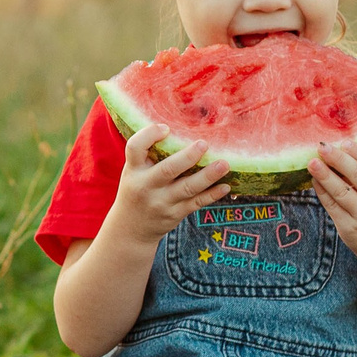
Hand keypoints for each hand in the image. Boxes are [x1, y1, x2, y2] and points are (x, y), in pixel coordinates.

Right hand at [114, 126, 231, 242]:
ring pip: (187, 188)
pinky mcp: (175, 214)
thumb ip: (150, 156)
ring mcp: (161, 202)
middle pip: (168, 169)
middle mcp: (146, 186)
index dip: (149, 135)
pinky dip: (212, 195)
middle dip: (188, 157)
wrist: (130, 229)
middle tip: (204, 144)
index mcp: (133, 170)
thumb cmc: (137, 191)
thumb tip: (182, 129)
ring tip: (224, 164)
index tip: (166, 128)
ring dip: (208, 176)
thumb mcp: (134, 172)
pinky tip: (225, 186)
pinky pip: (196, 203)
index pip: (135, 147)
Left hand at [309, 139, 356, 261]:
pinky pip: (332, 206)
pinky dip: (321, 191)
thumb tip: (337, 149)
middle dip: (338, 159)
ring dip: (325, 175)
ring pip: (341, 192)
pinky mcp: (349, 228)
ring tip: (312, 163)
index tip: (344, 142)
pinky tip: (313, 180)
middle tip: (322, 147)